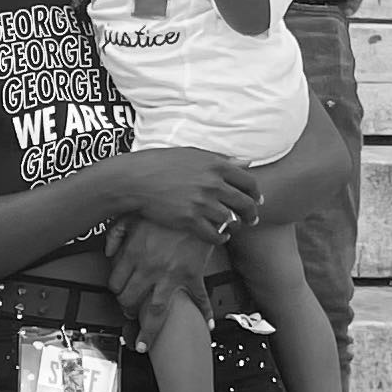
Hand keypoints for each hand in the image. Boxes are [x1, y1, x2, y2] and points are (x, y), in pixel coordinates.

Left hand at [105, 216, 219, 352]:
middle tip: (130, 316)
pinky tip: (206, 325)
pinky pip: (198, 300)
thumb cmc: (164, 208)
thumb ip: (116, 233)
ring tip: (145, 342)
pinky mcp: (193, 275)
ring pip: (156, 311)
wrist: (195, 202)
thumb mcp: (133, 214)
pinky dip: (203, 314)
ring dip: (149, 331)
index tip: (119, 295)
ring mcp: (171, 274)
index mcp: (133, 253)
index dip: (115, 292)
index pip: (115, 284)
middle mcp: (149, 268)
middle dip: (127, 312)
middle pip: (131, 300)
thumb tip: (107, 253)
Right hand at [107, 146, 258, 241]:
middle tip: (251, 218)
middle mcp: (212, 184)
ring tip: (232, 227)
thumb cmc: (160, 163)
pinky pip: (215, 234)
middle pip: (245, 204)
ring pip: (231, 220)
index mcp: (215, 165)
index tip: (256, 199)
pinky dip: (220, 238)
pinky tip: (220, 236)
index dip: (256, 193)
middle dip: (251, 213)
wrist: (134, 179)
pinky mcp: (190, 220)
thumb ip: (221, 159)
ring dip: (235, 226)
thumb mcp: (191, 154)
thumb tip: (246, 162)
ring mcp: (202, 203)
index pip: (249, 182)